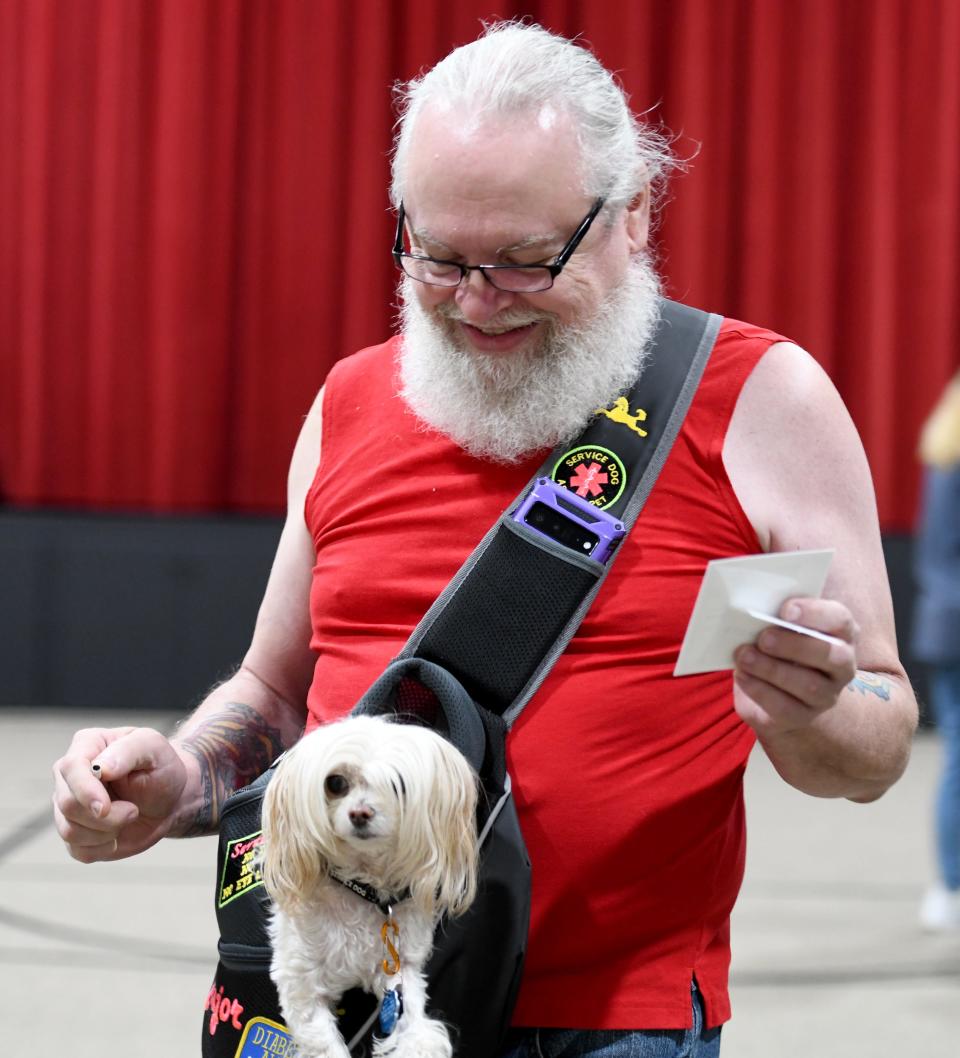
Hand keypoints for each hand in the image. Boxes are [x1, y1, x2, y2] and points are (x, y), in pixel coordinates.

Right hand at [52, 726, 189, 861]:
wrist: (170, 798)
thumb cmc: (161, 768)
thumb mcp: (154, 748)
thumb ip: (128, 751)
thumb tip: (100, 767)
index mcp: (87, 745)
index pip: (70, 768)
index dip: (85, 791)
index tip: (104, 808)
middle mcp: (70, 775)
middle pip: (67, 804)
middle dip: (106, 816)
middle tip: (134, 810)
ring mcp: (69, 804)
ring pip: (69, 830)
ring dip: (107, 831)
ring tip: (130, 815)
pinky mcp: (75, 832)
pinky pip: (78, 850)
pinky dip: (104, 848)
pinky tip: (119, 834)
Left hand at [733, 597, 858, 738]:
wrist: (779, 693)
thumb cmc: (779, 646)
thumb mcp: (780, 627)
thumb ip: (774, 615)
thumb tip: (748, 606)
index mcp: (840, 633)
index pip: (840, 619)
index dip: (815, 613)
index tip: (785, 610)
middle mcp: (841, 665)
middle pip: (831, 655)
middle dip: (794, 645)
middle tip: (763, 638)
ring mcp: (826, 695)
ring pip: (808, 686)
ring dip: (771, 669)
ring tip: (744, 656)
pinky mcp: (802, 716)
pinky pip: (785, 707)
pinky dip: (759, 689)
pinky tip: (742, 675)